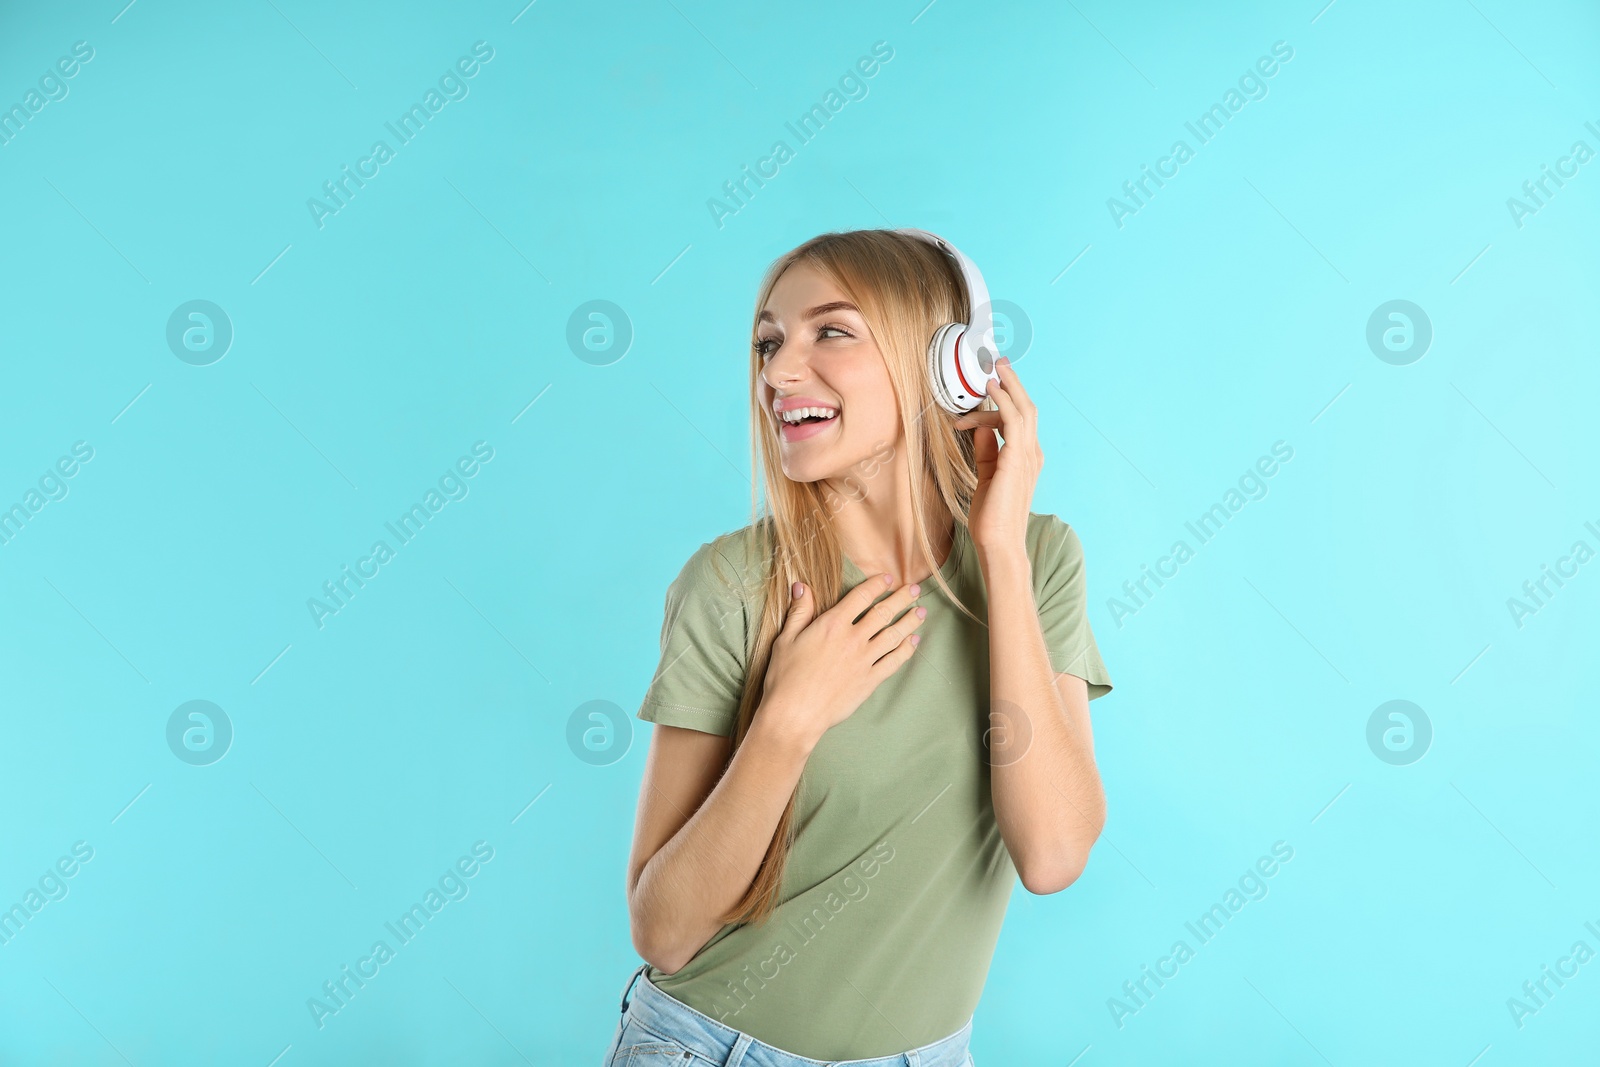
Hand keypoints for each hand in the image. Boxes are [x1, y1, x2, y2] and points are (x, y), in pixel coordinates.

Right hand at [759, 573, 927, 746]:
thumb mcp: (786, 639)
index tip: (887, 578)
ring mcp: (864, 661)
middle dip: (901, 598)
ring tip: (921, 612)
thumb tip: (802, 585)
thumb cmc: (785, 677)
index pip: (860, 597)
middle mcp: (852, 639)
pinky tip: (913, 642)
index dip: (876, 585)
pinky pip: (893, 662)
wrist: (795, 713)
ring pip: (894, 635)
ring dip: (909, 622)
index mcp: (832, 625)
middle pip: (883, 613)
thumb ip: (799, 611)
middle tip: (914, 589)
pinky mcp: (869, 681)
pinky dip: (906, 650)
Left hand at [952, 356, 1039, 553]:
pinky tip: (990, 391)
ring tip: (993, 370)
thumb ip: (986, 452)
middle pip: (1027, 408)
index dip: (1002, 401)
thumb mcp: (986, 475)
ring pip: (1023, 410)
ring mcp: (1028, 457)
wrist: (998, 543)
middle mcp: (1031, 454)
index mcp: (1026, 457)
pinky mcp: (1017, 461)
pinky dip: (1003, 403)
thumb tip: (980, 429)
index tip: (984, 388)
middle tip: (998, 363)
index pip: (1019, 419)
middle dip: (1012, 383)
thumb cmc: (992, 517)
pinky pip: (1014, 423)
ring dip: (1007, 387)